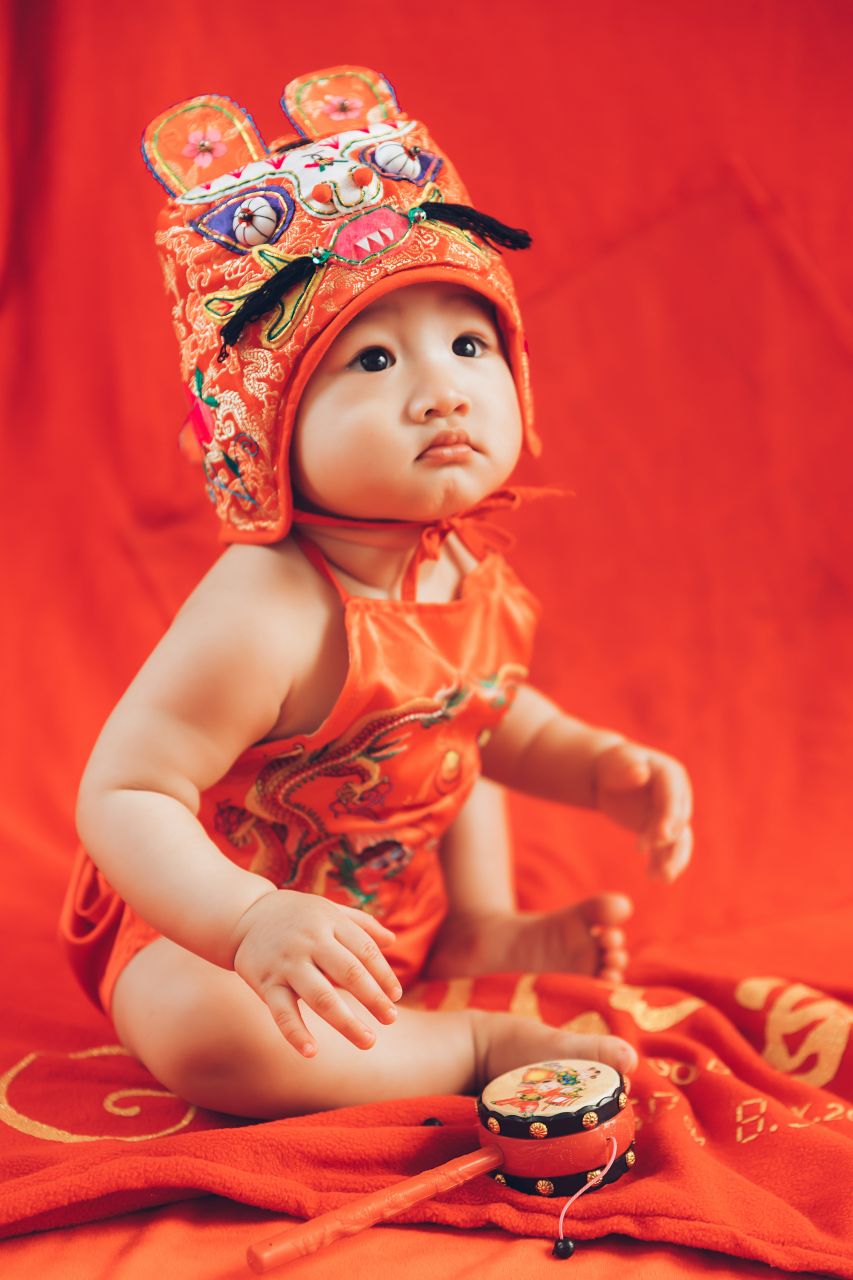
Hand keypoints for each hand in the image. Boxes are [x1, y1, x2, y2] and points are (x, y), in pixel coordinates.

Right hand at [232, 890, 402, 1056]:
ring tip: (368, 1041)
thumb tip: (392, 940)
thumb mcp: (330, 910)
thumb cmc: (297, 916)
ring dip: (347, 1022)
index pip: (365, 950)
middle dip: (374, 999)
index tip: (396, 997)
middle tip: (391, 1019)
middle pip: (350, 973)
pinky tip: (312, 1052)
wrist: (244, 916)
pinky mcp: (266, 983)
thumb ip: (362, 924)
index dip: (384, 975)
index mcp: (330, 923)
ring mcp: (288, 964)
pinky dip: (296, 1033)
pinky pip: (283, 1012)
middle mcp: (311, 942)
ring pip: (321, 998)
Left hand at [592, 741, 692, 881]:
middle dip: (665, 839)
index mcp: (671, 774)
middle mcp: (678, 796)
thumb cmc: (613, 766)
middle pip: (678, 821)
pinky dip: (662, 864)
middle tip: (641, 849)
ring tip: (662, 877)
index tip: (661, 836)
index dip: (669, 816)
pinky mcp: (663, 831)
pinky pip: (667, 851)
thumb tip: (640, 772)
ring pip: (680, 841)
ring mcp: (672, 815)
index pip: (673, 797)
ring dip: (673, 859)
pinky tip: (654, 878)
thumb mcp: (616, 765)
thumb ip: (627, 770)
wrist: (611, 778)